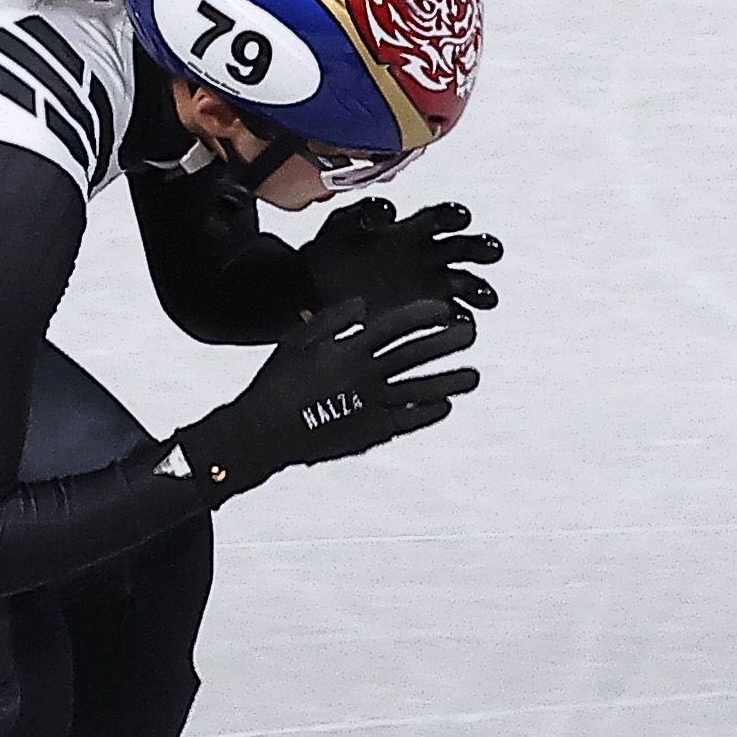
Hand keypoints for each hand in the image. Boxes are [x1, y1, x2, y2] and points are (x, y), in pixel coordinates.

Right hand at [172, 298, 480, 495]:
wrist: (263, 433)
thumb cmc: (277, 382)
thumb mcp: (298, 341)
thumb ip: (331, 319)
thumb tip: (364, 303)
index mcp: (348, 349)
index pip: (396, 325)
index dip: (424, 314)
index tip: (445, 309)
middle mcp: (364, 375)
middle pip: (416, 354)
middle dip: (447, 342)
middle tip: (471, 334)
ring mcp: (370, 405)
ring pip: (420, 390)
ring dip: (450, 381)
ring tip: (473, 376)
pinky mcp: (370, 433)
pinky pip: (408, 421)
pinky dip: (428, 412)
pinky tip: (444, 405)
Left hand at [299, 195, 501, 314]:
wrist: (311, 292)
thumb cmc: (329, 254)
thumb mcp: (343, 225)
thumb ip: (364, 214)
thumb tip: (389, 214)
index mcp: (410, 231)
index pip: (441, 218)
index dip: (455, 217)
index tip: (463, 220)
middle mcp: (425, 256)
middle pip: (464, 249)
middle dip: (481, 250)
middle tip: (493, 254)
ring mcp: (426, 287)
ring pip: (465, 283)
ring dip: (479, 289)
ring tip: (486, 299)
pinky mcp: (422, 315)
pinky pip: (451, 316)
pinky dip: (459, 320)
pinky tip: (460, 323)